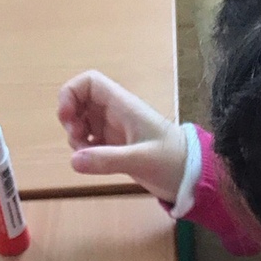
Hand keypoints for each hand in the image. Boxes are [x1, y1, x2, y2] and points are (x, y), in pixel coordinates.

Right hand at [57, 70, 186, 203]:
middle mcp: (116, 114)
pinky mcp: (117, 149)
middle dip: (71, 119)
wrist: (193, 177)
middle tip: (78, 140)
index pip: (89, 82)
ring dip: (77, 138)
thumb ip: (108, 160)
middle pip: (80, 102)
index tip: (67, 118)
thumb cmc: (172, 162)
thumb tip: (73, 160)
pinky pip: (92, 143)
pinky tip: (94, 164)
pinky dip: (86, 151)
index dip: (71, 93)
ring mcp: (116, 131)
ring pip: (83, 123)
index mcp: (123, 105)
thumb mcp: (141, 160)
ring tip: (88, 157)